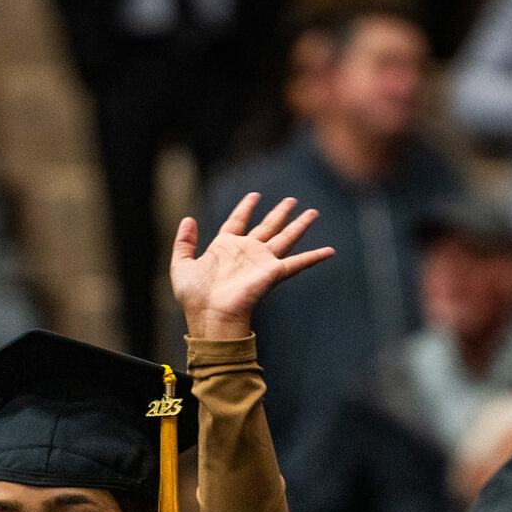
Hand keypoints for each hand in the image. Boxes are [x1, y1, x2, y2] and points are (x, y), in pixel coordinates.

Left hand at [171, 193, 334, 340]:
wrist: (210, 315)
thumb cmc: (194, 297)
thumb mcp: (181, 265)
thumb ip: (183, 242)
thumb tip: (188, 218)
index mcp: (225, 248)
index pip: (237, 221)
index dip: (245, 208)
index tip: (254, 196)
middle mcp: (246, 253)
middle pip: (267, 227)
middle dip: (279, 213)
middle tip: (292, 200)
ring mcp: (261, 262)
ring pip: (285, 238)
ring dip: (299, 225)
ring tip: (313, 212)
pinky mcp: (272, 273)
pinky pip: (298, 263)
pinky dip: (314, 257)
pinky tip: (330, 250)